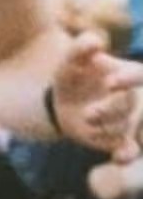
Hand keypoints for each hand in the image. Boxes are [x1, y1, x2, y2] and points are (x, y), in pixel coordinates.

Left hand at [51, 30, 142, 161]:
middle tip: (89, 113)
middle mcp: (136, 99)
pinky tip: (119, 157)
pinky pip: (130, 149)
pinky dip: (126, 153)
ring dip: (106, 126)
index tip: (110, 82)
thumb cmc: (73, 77)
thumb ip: (82, 47)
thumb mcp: (71, 61)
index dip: (129, 79)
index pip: (139, 76)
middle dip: (111, 109)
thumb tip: (96, 41)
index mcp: (131, 75)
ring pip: (126, 126)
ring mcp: (131, 121)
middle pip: (130, 105)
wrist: (64, 105)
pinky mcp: (122, 141)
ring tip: (86, 120)